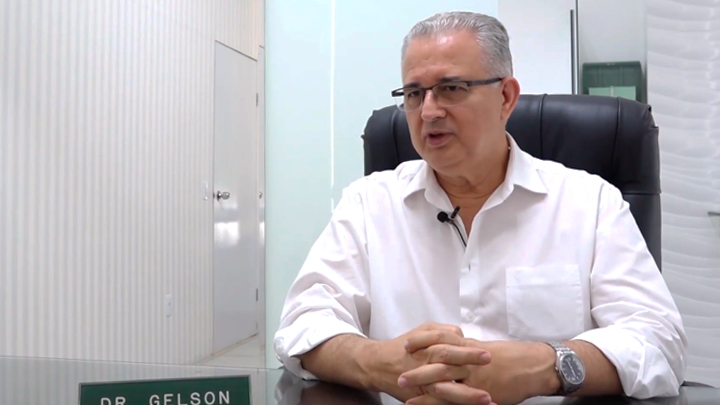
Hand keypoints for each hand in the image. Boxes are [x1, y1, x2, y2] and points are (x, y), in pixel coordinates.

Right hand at [369, 322, 492, 402]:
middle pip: (449, 368)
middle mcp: (426, 367)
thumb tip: (461, 333)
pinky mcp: (421, 398)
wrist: (378, 365)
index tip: (488, 355)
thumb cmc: (403, 347)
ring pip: (447, 391)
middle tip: (490, 375)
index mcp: (427, 349)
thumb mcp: (421, 331)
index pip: (450, 348)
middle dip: (470, 374)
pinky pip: (439, 403)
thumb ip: (442, 330)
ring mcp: (424, 385)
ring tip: (487, 400)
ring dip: (467, 396)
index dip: (469, 352)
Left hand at [400, 336, 556, 404]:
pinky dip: (437, 401)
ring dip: (421, 383)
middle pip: (437, 359)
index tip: (407, 342)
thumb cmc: (511, 357)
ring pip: (443, 378)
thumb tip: (453, 344)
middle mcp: (469, 359)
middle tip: (397, 368)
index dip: (423, 340)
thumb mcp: (485, 348)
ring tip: (402, 388)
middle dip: (416, 364)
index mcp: (470, 346)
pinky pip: (455, 397)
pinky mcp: (480, 391)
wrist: (533, 366)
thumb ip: (467, 348)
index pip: (442, 339)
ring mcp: (474, 376)